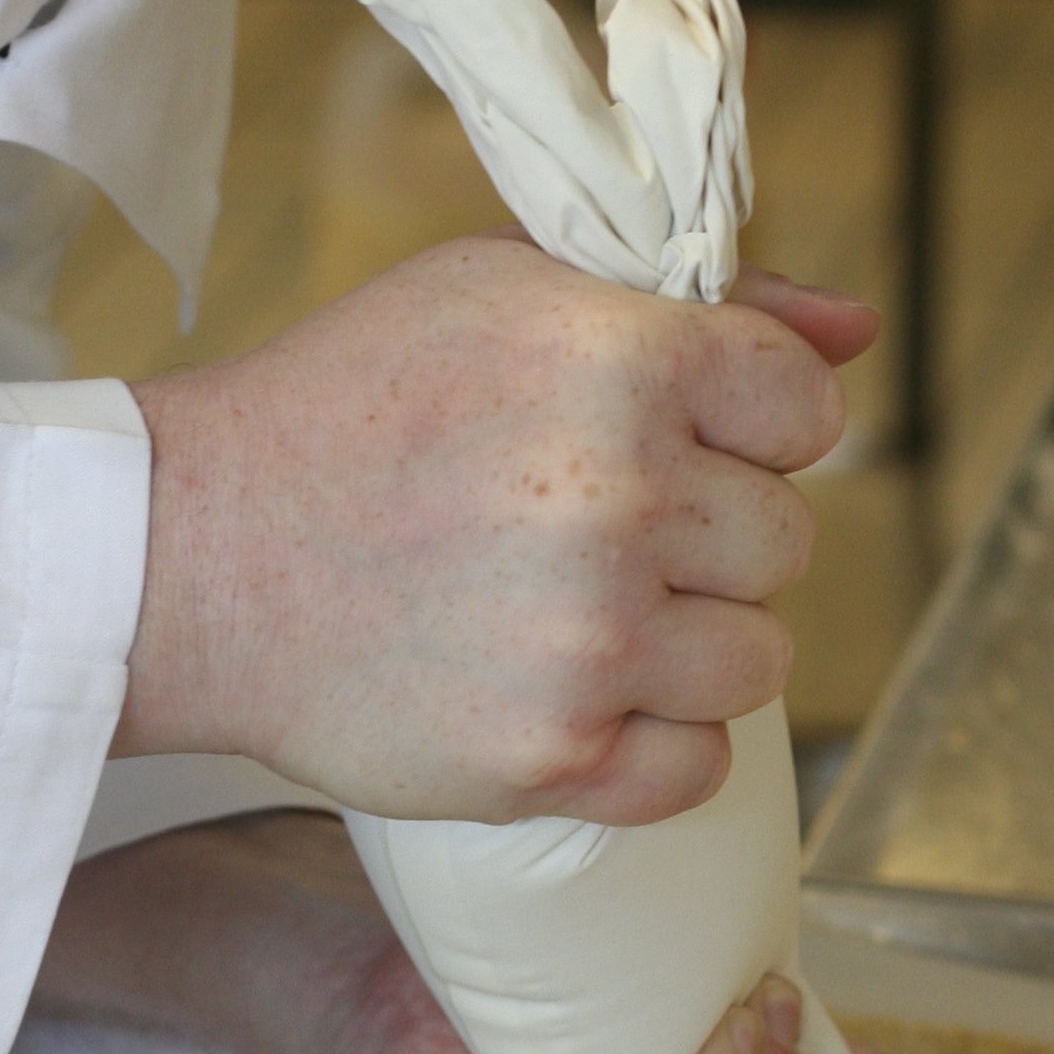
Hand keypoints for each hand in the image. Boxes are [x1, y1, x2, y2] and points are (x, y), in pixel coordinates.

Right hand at [115, 240, 876, 825]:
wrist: (194, 556)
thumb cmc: (352, 404)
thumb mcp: (510, 289)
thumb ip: (710, 306)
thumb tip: (859, 331)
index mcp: (623, 364)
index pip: (806, 410)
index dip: (753, 425)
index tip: (680, 438)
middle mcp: (620, 501)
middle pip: (787, 541)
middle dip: (712, 537)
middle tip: (594, 529)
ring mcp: (590, 640)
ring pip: (761, 658)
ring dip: (691, 644)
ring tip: (578, 610)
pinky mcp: (553, 757)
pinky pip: (698, 764)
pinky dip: (652, 742)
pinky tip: (572, 690)